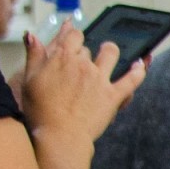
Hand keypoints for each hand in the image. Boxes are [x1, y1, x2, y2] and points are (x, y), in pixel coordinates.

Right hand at [19, 26, 144, 145]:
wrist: (59, 134)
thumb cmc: (41, 110)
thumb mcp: (29, 78)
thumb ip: (34, 55)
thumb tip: (33, 36)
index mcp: (62, 58)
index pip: (72, 35)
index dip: (72, 35)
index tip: (72, 37)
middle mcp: (83, 65)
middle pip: (88, 48)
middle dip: (84, 51)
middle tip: (81, 59)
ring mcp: (100, 79)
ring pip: (111, 54)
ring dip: (111, 50)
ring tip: (109, 50)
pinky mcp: (113, 95)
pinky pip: (132, 79)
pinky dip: (138, 70)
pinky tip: (140, 64)